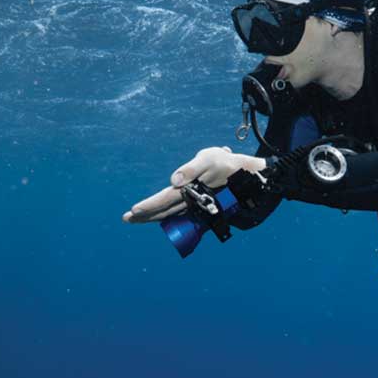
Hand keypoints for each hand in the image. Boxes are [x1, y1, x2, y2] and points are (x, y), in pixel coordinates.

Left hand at [123, 147, 263, 222]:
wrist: (250, 175)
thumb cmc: (228, 163)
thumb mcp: (210, 158)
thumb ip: (191, 169)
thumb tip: (174, 180)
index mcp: (191, 190)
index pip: (165, 200)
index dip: (149, 205)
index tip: (133, 211)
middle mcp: (192, 200)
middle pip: (164, 211)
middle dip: (145, 215)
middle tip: (127, 219)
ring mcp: (196, 203)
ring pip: (170, 212)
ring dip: (154, 216)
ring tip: (138, 218)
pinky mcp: (200, 203)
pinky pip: (180, 212)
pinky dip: (168, 215)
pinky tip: (160, 217)